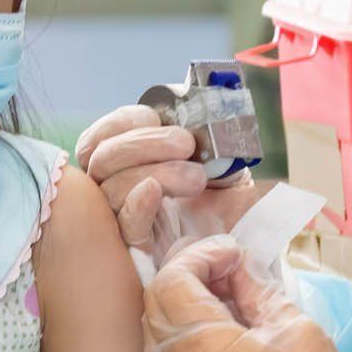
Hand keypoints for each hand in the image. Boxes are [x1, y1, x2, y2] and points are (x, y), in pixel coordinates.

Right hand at [75, 105, 259, 258]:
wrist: (252, 241)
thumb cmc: (233, 200)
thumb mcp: (221, 157)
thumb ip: (206, 130)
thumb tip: (202, 99)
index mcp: (132, 164)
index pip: (100, 138)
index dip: (121, 122)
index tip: (156, 117)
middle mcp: (119, 191)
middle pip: (101, 160)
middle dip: (141, 144)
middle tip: (185, 143)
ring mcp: (127, 222)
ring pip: (111, 189)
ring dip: (155, 171)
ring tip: (197, 176)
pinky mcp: (141, 252)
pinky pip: (126, 227)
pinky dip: (136, 205)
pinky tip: (154, 192)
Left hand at [139, 236, 351, 351]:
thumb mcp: (292, 325)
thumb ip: (256, 289)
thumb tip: (238, 269)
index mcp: (200, 342)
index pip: (172, 278)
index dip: (200, 256)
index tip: (234, 253)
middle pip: (156, 299)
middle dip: (187, 274)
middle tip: (228, 269)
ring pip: (158, 328)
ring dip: (184, 302)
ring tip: (229, 297)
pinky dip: (186, 331)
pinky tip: (223, 328)